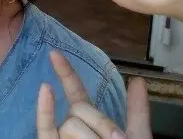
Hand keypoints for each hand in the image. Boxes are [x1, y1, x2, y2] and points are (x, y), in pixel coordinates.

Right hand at [37, 50, 151, 138]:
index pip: (76, 93)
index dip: (66, 73)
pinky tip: (45, 90)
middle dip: (101, 123)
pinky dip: (45, 111)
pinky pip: (45, 129)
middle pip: (78, 109)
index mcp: (92, 123)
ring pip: (70, 124)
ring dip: (89, 137)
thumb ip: (137, 113)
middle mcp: (72, 128)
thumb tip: (137, 80)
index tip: (55, 53)